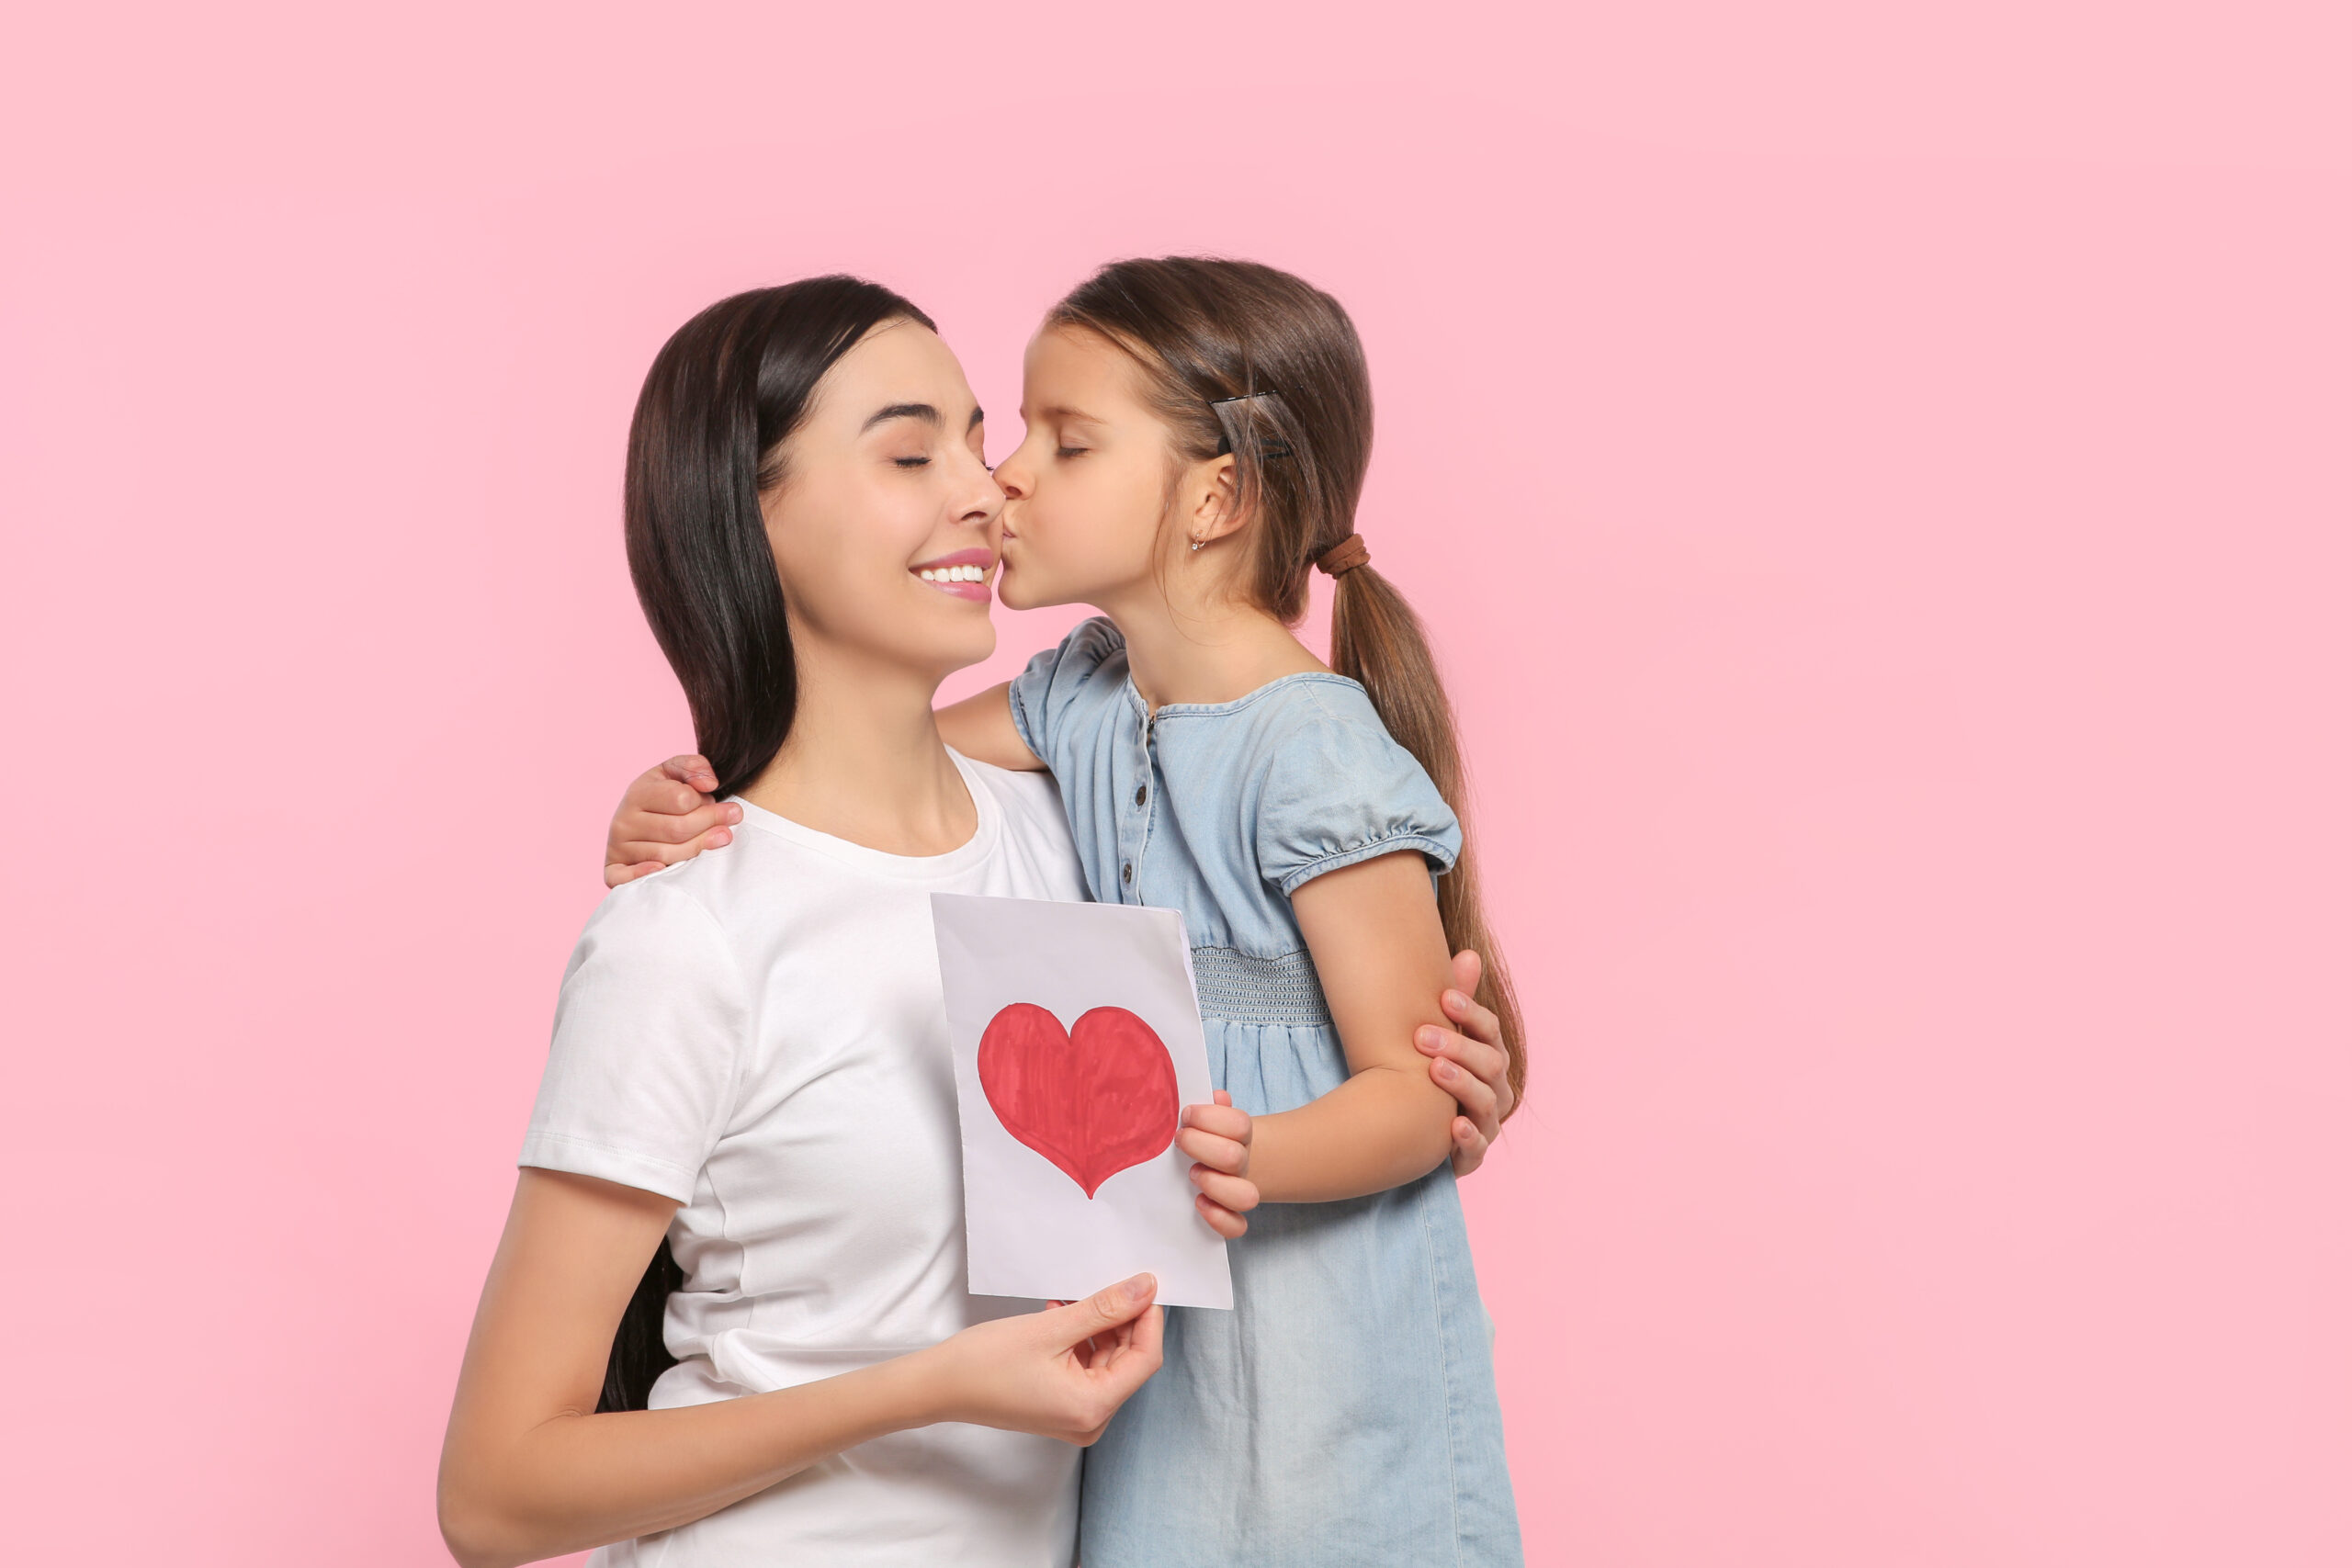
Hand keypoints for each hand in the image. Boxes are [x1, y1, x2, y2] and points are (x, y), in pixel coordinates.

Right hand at [605, 754, 743, 887]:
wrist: (638, 822)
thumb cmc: (664, 798)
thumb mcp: (676, 774)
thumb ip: (693, 767)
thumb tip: (709, 783)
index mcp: (638, 793)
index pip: (681, 800)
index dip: (708, 804)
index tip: (728, 807)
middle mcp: (623, 820)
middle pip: (676, 829)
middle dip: (710, 825)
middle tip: (735, 820)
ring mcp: (618, 847)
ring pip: (665, 854)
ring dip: (698, 849)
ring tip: (723, 838)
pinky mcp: (614, 871)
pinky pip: (623, 877)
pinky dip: (642, 874)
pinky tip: (662, 870)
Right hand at [921, 1274, 1163, 1444]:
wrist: (940, 1387)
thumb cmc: (987, 1363)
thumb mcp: (1052, 1328)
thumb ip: (1104, 1309)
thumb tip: (1146, 1288)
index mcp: (1093, 1407)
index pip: (1145, 1359)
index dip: (1148, 1319)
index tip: (1142, 1285)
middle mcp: (1090, 1420)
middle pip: (1127, 1361)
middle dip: (1121, 1321)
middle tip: (1108, 1283)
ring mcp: (1075, 1417)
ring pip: (1107, 1362)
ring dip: (1098, 1327)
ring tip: (1074, 1299)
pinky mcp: (1061, 1407)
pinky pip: (1086, 1369)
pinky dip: (1081, 1341)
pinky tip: (1062, 1314)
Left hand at [1176, 1091, 1256, 1237]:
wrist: (1222, 1161)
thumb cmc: (1205, 1134)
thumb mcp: (1206, 1116)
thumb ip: (1210, 1105)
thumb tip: (1217, 1097)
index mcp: (1239, 1134)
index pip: (1238, 1124)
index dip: (1209, 1118)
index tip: (1187, 1115)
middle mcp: (1241, 1163)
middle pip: (1234, 1157)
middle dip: (1201, 1147)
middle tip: (1181, 1140)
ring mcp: (1238, 1191)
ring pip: (1245, 1197)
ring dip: (1215, 1184)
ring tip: (1193, 1174)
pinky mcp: (1230, 1216)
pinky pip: (1236, 1227)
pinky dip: (1219, 1218)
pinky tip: (1199, 1203)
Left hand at [1417, 950, 1516, 1177]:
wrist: (1414, 1130)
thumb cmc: (1433, 1074)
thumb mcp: (1442, 1037)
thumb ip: (1456, 1001)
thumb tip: (1467, 953)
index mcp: (1490, 1058)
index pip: (1490, 1032)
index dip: (1471, 1013)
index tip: (1443, 997)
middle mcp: (1495, 1090)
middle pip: (1490, 1065)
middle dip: (1459, 1047)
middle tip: (1422, 1036)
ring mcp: (1486, 1123)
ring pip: (1486, 1103)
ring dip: (1462, 1085)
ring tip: (1435, 1071)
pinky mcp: (1471, 1155)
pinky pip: (1478, 1149)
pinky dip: (1469, 1137)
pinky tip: (1453, 1125)